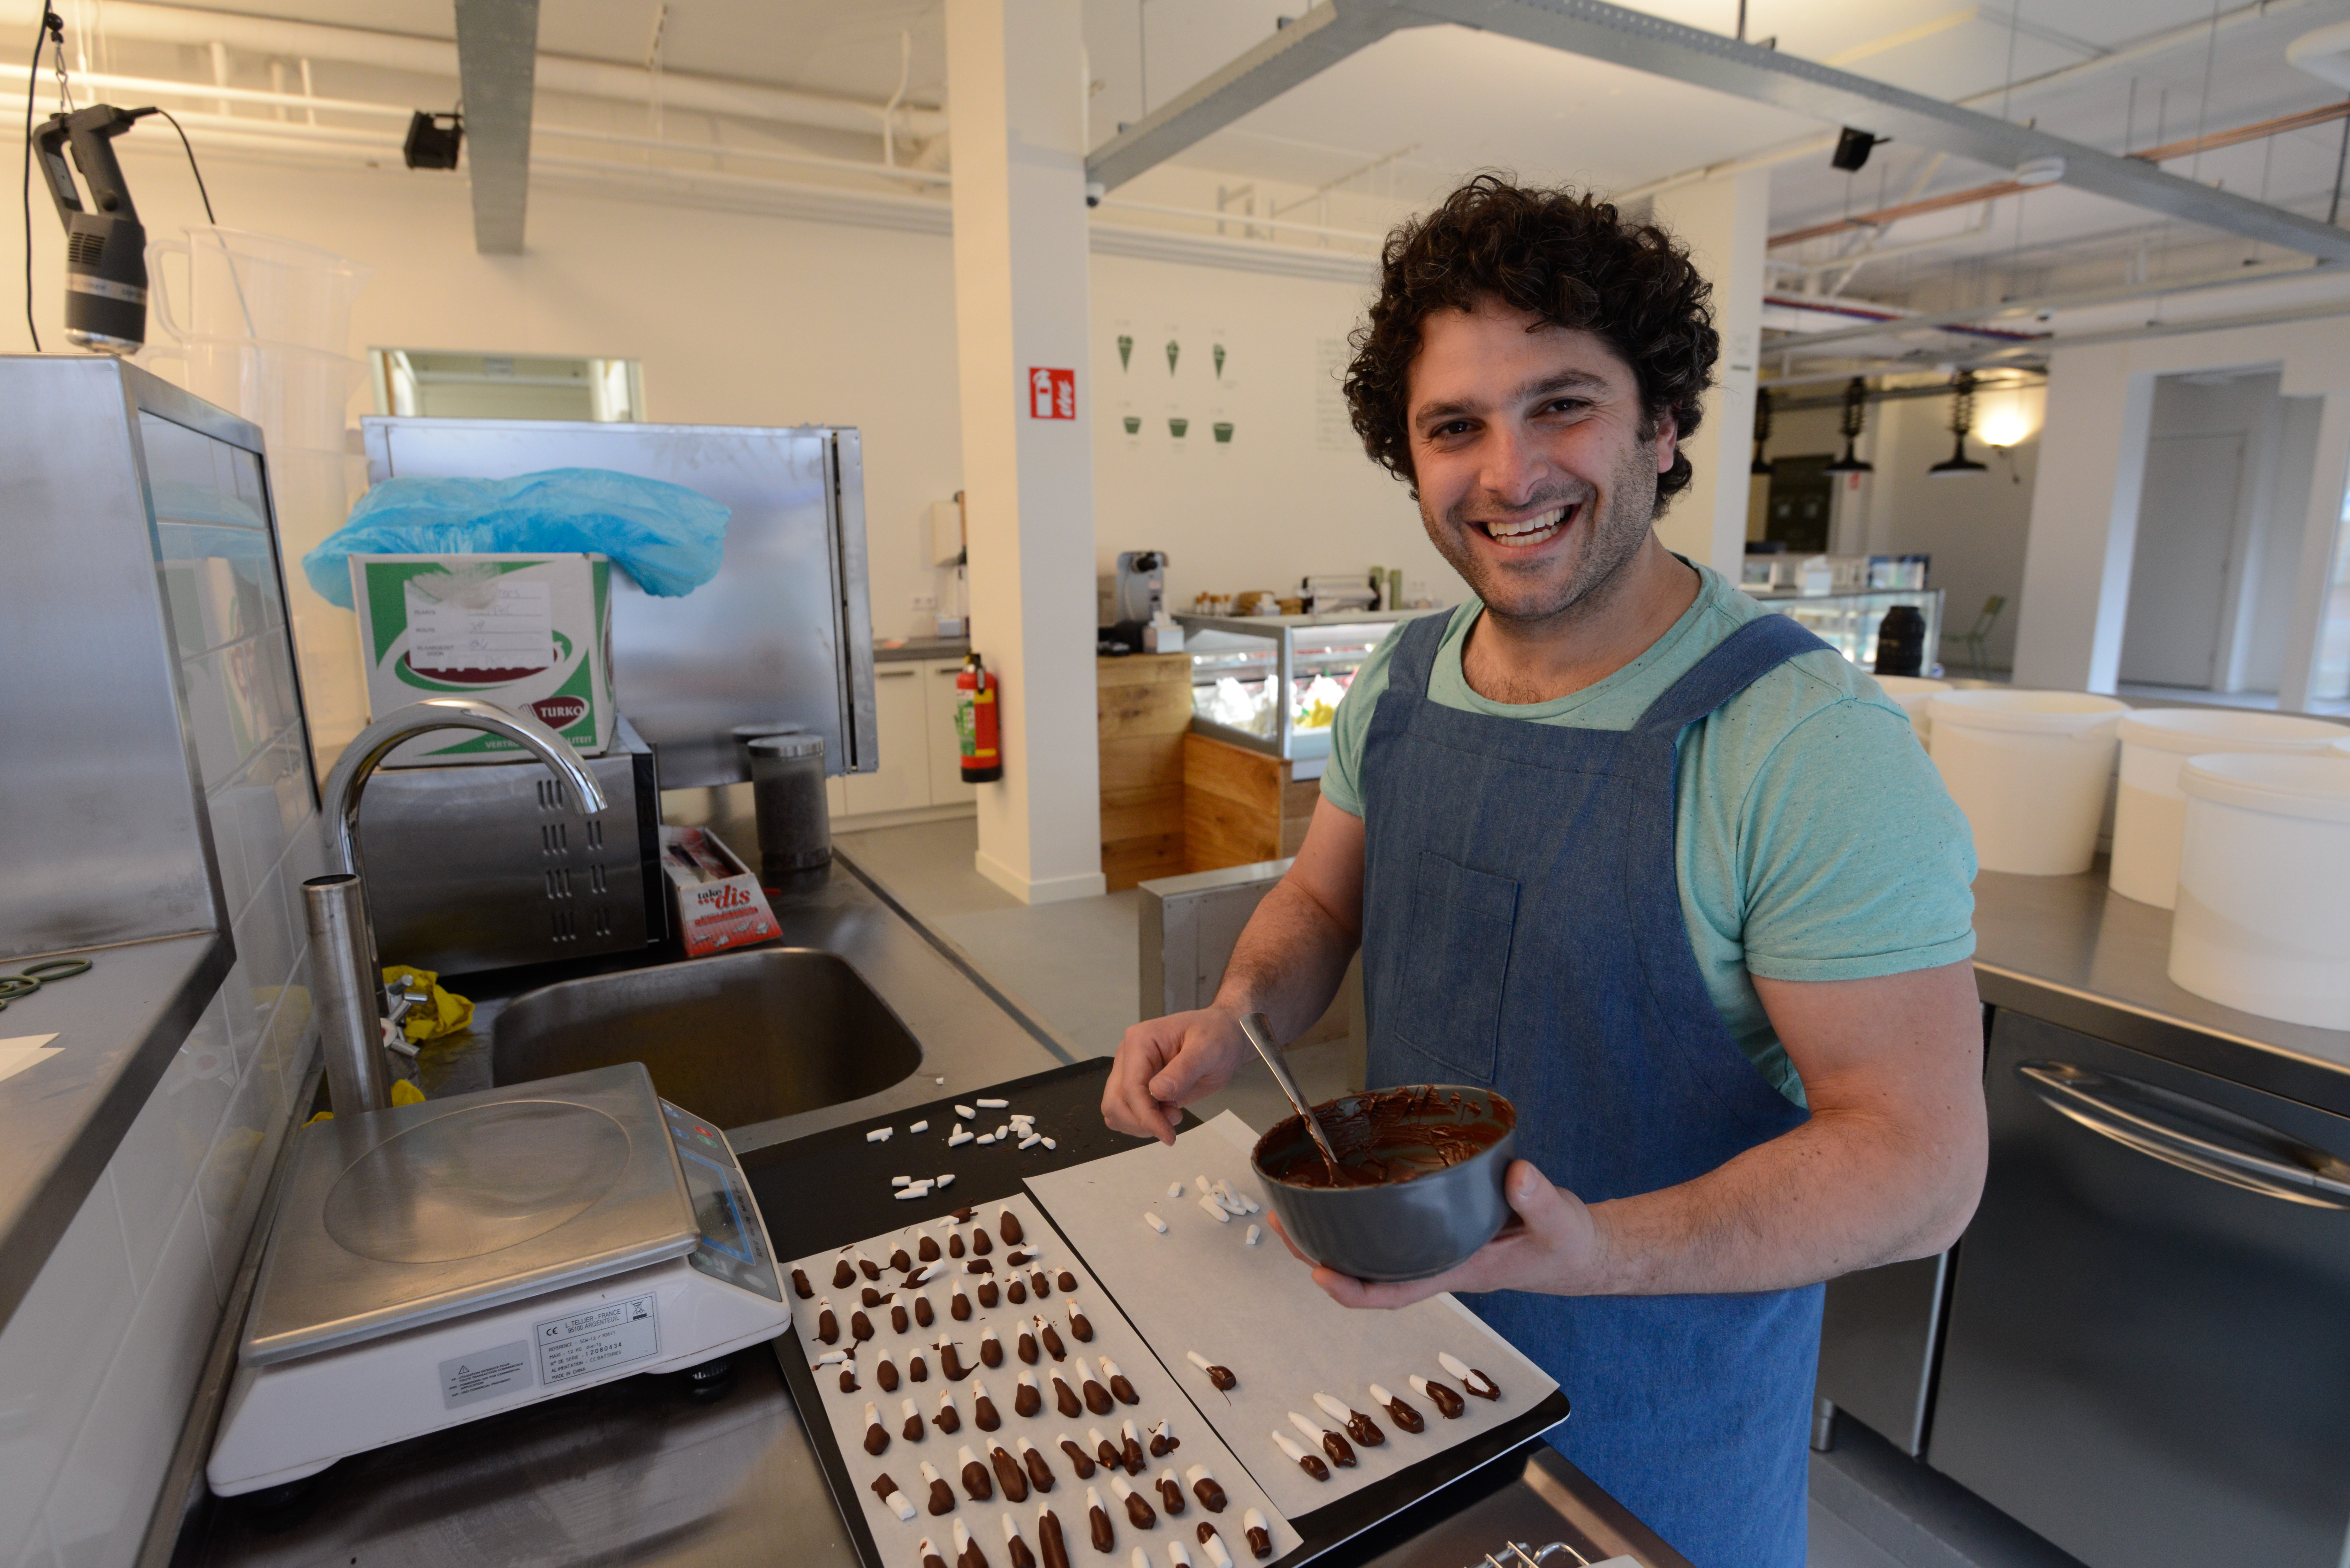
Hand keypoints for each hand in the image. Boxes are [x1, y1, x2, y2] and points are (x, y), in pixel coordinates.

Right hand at [1101, 1006, 1251, 1144]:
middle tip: (1175, 1120)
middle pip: (1116, 1101)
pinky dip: (1141, 1122)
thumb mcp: (1208, 1049)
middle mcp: (1128, 1056)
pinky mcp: (1137, 1085)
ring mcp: (1130, 1071)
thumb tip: (1158, 1092)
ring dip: (1140, 1124)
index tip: (1168, 1135)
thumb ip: (1184, 1070)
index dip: (1146, 1116)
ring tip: (1173, 1114)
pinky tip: (1165, 1115)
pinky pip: (1126, 1111)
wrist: (1222, 1035)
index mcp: (1140, 1041)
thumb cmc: (1216, 1036)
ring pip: (1115, 1109)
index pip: (1131, 1087)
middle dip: (1141, 1121)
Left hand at [1271, 1159, 1607, 1307]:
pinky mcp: (1441, 1224)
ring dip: (1330, 1231)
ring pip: (1370, 1249)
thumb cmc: (1566, 1244)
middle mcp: (1436, 1260)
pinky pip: (1389, 1227)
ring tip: (1292, 1204)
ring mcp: (1435, 1245)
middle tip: (1281, 1220)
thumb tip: (1518, 1175)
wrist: (1579, 1249)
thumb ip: (1541, 1200)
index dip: (1353, 1290)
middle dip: (1319, 1254)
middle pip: (1365, 1270)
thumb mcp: (1561, 1223)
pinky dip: (1360, 1213)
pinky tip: (1342, 1190)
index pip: (1394, 1293)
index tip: (1319, 1272)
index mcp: (1456, 1270)